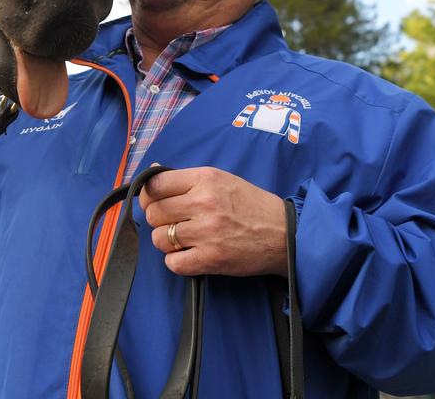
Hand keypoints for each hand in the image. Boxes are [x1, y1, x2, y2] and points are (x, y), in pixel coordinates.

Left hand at [139, 166, 286, 276]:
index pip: (156, 184)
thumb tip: (153, 172)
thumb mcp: (221, 179)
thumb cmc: (251, 205)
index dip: (149, 195)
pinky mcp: (212, 258)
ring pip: (160, 238)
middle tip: (173, 223)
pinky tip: (190, 255)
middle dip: (159, 220)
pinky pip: (173, 263)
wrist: (285, 234)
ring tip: (184, 240)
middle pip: (154, 213)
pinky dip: (177, 262)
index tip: (154, 202)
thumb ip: (187, 179)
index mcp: (205, 179)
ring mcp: (207, 232)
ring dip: (167, 242)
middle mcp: (203, 202)